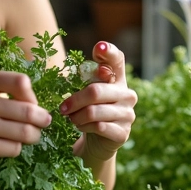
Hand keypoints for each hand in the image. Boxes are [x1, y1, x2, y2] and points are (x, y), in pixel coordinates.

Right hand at [0, 70, 51, 165]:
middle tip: (44, 122)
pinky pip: (14, 149)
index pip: (21, 82)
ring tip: (30, 135)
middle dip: (41, 119)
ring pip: (25, 133)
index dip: (32, 95)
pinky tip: (7, 143)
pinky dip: (16, 147)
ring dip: (33, 135)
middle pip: (29, 111)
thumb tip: (35, 104)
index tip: (30, 103)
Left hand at [60, 41, 136, 163]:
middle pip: (96, 91)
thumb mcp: (86, 94)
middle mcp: (127, 94)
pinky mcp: (123, 133)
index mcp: (117, 79)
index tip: (98, 47)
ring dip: (76, 116)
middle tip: (62, 108)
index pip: (117, 60)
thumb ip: (83, 81)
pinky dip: (83, 127)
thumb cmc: (89, 112)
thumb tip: (72, 72)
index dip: (109, 52)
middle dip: (74, 101)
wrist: (97, 142)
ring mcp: (128, 114)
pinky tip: (81, 127)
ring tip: (71, 119)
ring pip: (94, 111)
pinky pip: (98, 126)